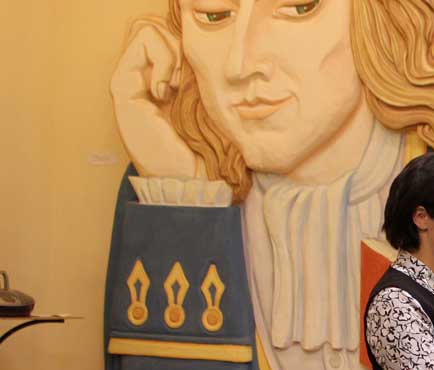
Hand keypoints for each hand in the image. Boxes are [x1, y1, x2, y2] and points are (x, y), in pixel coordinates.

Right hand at [110, 17, 199, 178]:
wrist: (192, 177)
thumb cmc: (206, 145)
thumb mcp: (208, 101)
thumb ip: (197, 72)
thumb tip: (201, 40)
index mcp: (165, 78)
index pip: (165, 32)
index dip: (184, 40)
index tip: (199, 74)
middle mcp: (145, 75)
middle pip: (152, 25)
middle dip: (176, 42)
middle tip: (185, 77)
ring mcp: (131, 79)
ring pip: (146, 28)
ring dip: (170, 52)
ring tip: (177, 85)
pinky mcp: (122, 85)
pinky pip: (143, 43)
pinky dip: (163, 60)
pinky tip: (166, 91)